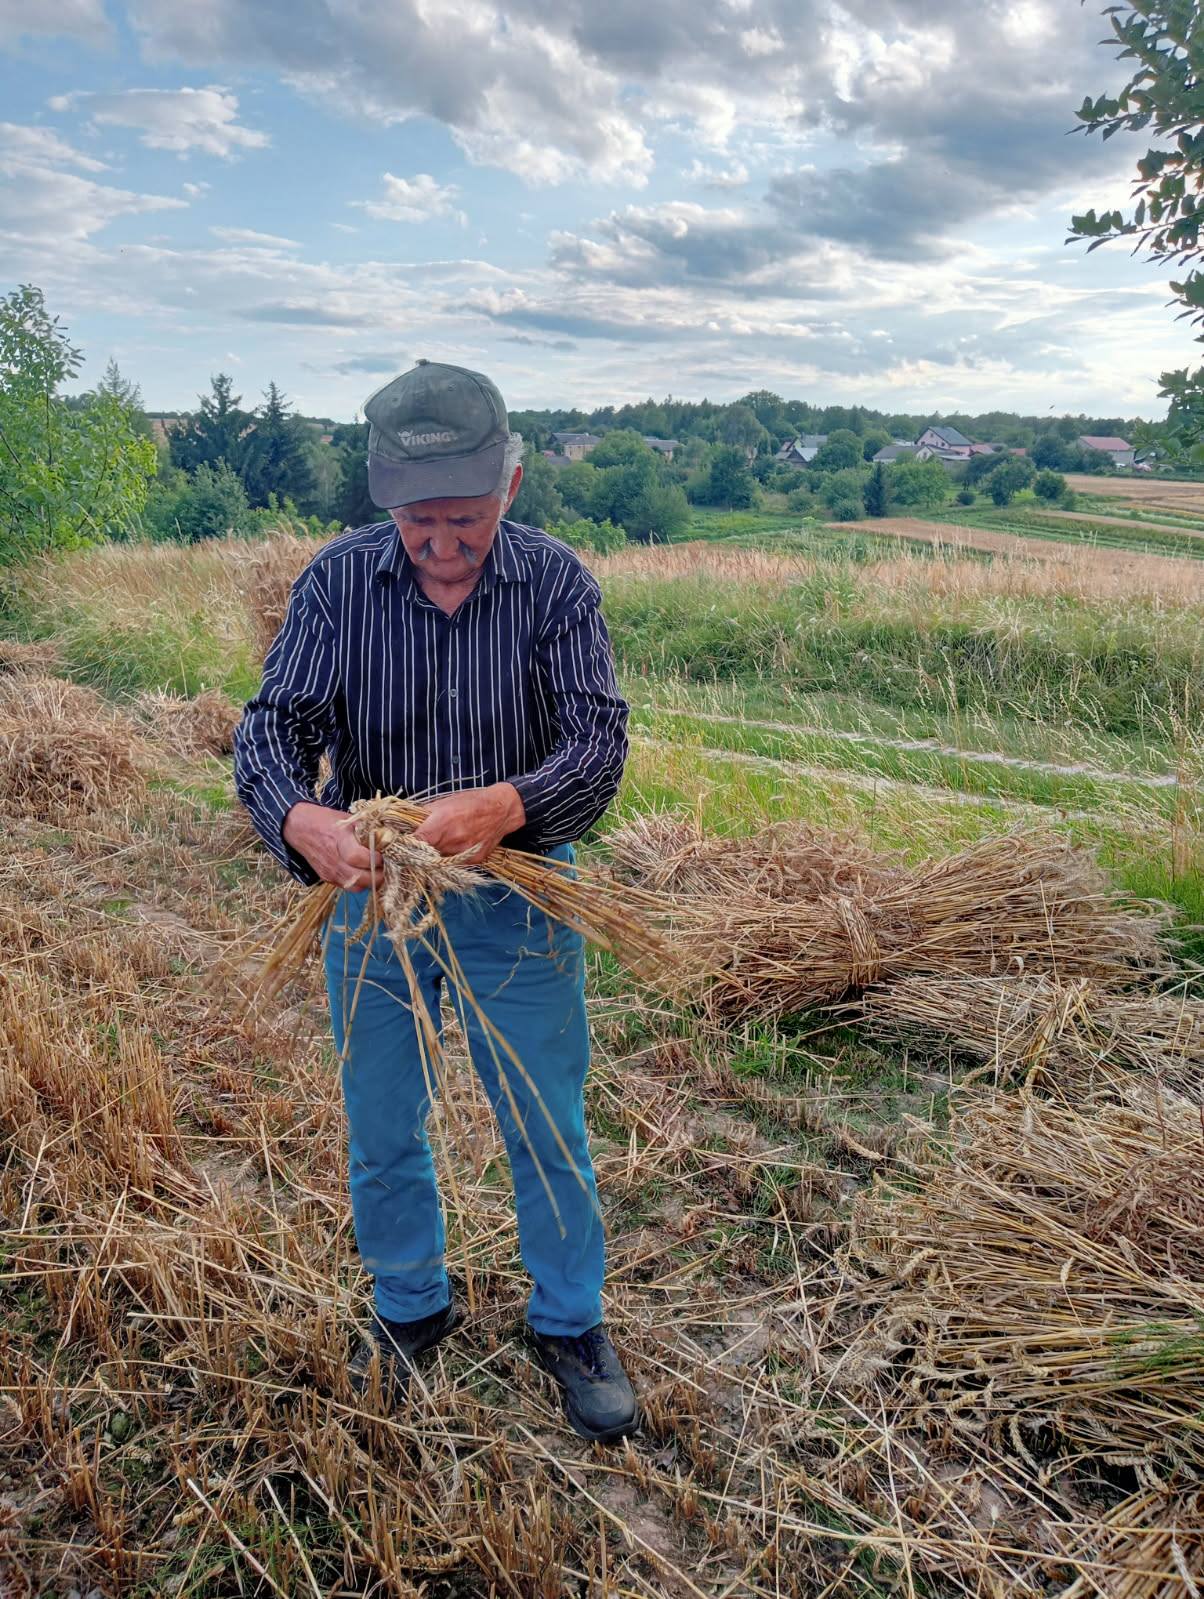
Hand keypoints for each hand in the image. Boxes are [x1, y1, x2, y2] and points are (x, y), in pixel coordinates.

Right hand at [282, 802, 383, 890]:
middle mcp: (333, 859)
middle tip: (387, 867)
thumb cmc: (326, 821)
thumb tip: (388, 837)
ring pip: (356, 886)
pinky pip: (348, 887)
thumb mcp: (347, 819)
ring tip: (379, 872)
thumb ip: (366, 830)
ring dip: (371, 882)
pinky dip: (360, 883)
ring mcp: (329, 871)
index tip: (384, 855)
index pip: (358, 857)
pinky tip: (366, 874)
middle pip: (359, 878)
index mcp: (338, 839)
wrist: (299, 828)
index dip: (375, 859)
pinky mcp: (327, 878)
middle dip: (378, 875)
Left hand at [411, 783, 525, 865]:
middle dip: (417, 851)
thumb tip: (405, 825)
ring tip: (435, 846)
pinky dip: (448, 859)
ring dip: (432, 856)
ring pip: (438, 862)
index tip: (399, 845)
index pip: (413, 843)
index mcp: (441, 824)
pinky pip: (453, 864)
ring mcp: (463, 853)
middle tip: (415, 846)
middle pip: (424, 855)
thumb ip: (423, 816)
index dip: (404, 845)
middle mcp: (451, 841)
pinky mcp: (473, 861)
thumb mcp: (442, 802)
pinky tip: (451, 849)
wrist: (501, 810)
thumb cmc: (470, 802)